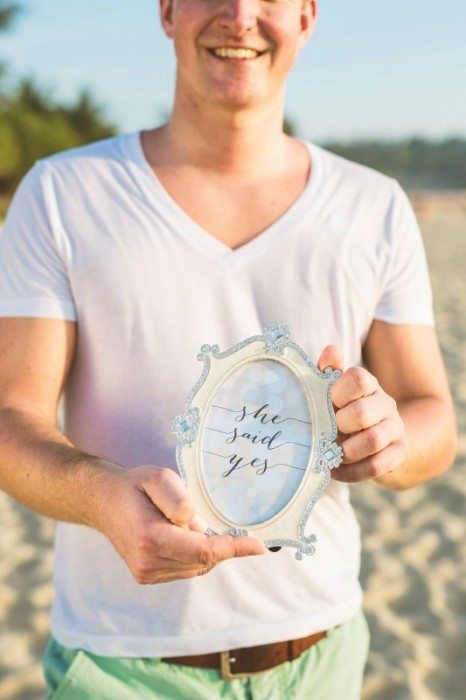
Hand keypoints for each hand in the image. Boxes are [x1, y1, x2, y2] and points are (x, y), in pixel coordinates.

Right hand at [96, 464, 265, 583]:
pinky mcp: (148, 577)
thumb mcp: (158, 477)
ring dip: (207, 549)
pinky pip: (187, 568)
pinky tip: (185, 536)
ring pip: (197, 566)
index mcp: (150, 538)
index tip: (259, 546)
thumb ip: (178, 499)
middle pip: (204, 559)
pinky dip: (195, 554)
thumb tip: (198, 524)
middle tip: (221, 523)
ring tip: (190, 524)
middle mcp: (148, 563)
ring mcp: (147, 574)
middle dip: (220, 544)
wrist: (103, 502)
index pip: (203, 550)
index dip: (234, 548)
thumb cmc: (134, 486)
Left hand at [317, 346, 408, 482]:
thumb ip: (329, 371)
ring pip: (372, 440)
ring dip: (345, 451)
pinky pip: (377, 466)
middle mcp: (385, 403)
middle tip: (326, 432)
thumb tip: (330, 350)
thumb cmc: (346, 409)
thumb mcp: (335, 389)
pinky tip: (336, 470)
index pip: (358, 379)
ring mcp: (395, 428)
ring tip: (330, 454)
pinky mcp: (399, 452)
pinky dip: (352, 472)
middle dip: (339, 425)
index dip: (338, 392)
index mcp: (368, 384)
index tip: (328, 403)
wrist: (378, 435)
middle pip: (362, 413)